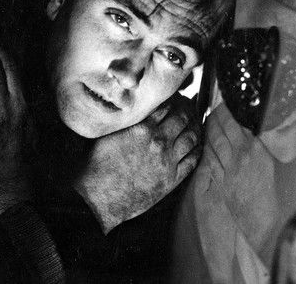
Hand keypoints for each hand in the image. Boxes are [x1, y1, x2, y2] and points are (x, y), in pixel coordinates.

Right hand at [73, 95, 202, 232]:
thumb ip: (127, 120)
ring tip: (195, 123)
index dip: (174, 99)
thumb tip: (137, 109)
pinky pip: (192, 160)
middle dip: (188, 110)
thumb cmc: (97, 165)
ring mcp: (167, 160)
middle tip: (190, 106)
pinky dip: (197, 149)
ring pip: (191, 137)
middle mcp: (158, 141)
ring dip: (195, 127)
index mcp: (142, 127)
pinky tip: (197, 145)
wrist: (98, 197)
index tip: (176, 97)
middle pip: (182, 118)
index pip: (167, 105)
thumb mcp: (109, 133)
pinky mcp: (171, 179)